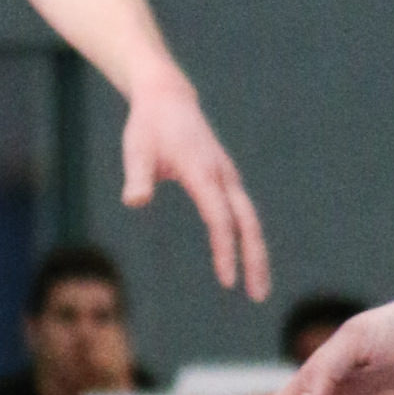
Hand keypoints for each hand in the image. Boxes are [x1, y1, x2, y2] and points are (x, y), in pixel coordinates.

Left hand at [123, 77, 270, 298]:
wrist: (167, 98)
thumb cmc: (148, 126)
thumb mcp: (136, 149)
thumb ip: (137, 178)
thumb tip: (134, 203)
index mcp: (203, 172)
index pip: (220, 219)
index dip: (225, 251)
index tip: (227, 282)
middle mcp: (223, 176)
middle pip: (249, 224)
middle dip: (256, 260)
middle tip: (259, 296)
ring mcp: (228, 177)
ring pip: (251, 220)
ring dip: (256, 254)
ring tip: (257, 288)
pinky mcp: (226, 179)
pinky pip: (244, 214)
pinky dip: (249, 239)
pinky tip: (245, 259)